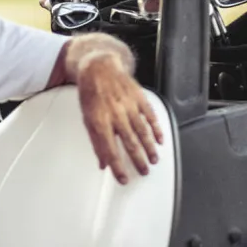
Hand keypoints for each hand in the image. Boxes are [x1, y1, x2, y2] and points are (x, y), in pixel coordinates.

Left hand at [76, 54, 162, 184]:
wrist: (99, 67)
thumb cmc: (91, 93)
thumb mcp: (87, 118)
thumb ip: (96, 141)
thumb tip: (102, 163)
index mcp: (100, 120)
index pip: (110, 150)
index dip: (118, 167)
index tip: (123, 179)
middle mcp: (116, 114)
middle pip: (130, 143)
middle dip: (138, 160)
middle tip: (143, 172)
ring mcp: (129, 105)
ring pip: (142, 131)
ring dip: (149, 148)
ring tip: (153, 160)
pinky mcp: (139, 97)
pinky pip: (150, 116)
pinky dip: (156, 129)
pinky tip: (160, 140)